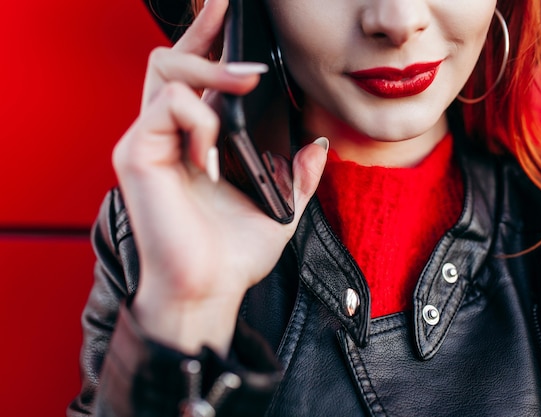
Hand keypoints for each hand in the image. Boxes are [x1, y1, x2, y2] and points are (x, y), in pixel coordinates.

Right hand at [112, 0, 327, 355]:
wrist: (209, 291)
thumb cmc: (233, 255)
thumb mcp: (278, 207)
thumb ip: (296, 175)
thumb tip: (314, 146)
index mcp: (195, 143)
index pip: (196, 77)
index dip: (209, 40)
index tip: (230, 11)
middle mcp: (166, 136)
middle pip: (172, 60)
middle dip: (204, 33)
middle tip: (232, 12)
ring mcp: (148, 143)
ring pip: (167, 70)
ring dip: (211, 67)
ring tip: (248, 79)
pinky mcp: (136, 154)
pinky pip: (168, 107)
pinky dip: (201, 119)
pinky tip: (215, 149)